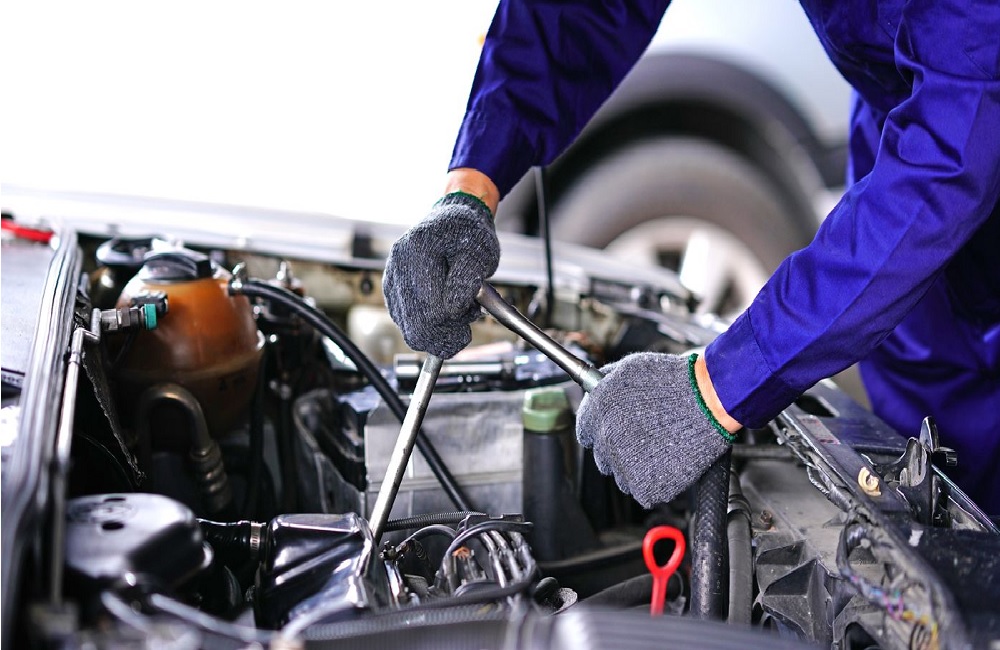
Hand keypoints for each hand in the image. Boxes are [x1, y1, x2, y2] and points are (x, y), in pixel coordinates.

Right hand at [382, 192, 499, 358]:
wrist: (453, 219)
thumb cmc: (468, 233)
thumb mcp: (480, 251)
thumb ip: (468, 280)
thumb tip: (453, 309)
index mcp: (419, 250)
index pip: (431, 310)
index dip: (452, 326)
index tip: (468, 327)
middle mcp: (398, 265)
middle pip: (414, 326)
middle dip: (443, 337)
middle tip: (463, 334)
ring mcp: (392, 278)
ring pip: (408, 329)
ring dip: (435, 331)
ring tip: (457, 314)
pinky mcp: (392, 290)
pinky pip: (405, 322)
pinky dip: (425, 325)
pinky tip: (442, 312)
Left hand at [576, 352, 734, 507]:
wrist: (711, 401)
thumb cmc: (678, 381)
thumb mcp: (632, 367)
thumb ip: (606, 382)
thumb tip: (594, 388)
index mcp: (599, 409)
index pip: (585, 431)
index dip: (601, 431)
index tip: (613, 430)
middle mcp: (607, 438)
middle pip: (602, 457)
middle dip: (620, 450)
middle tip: (645, 439)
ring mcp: (625, 464)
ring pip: (622, 476)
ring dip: (637, 467)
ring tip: (662, 449)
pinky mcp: (646, 486)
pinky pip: (643, 491)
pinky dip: (655, 482)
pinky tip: (669, 463)